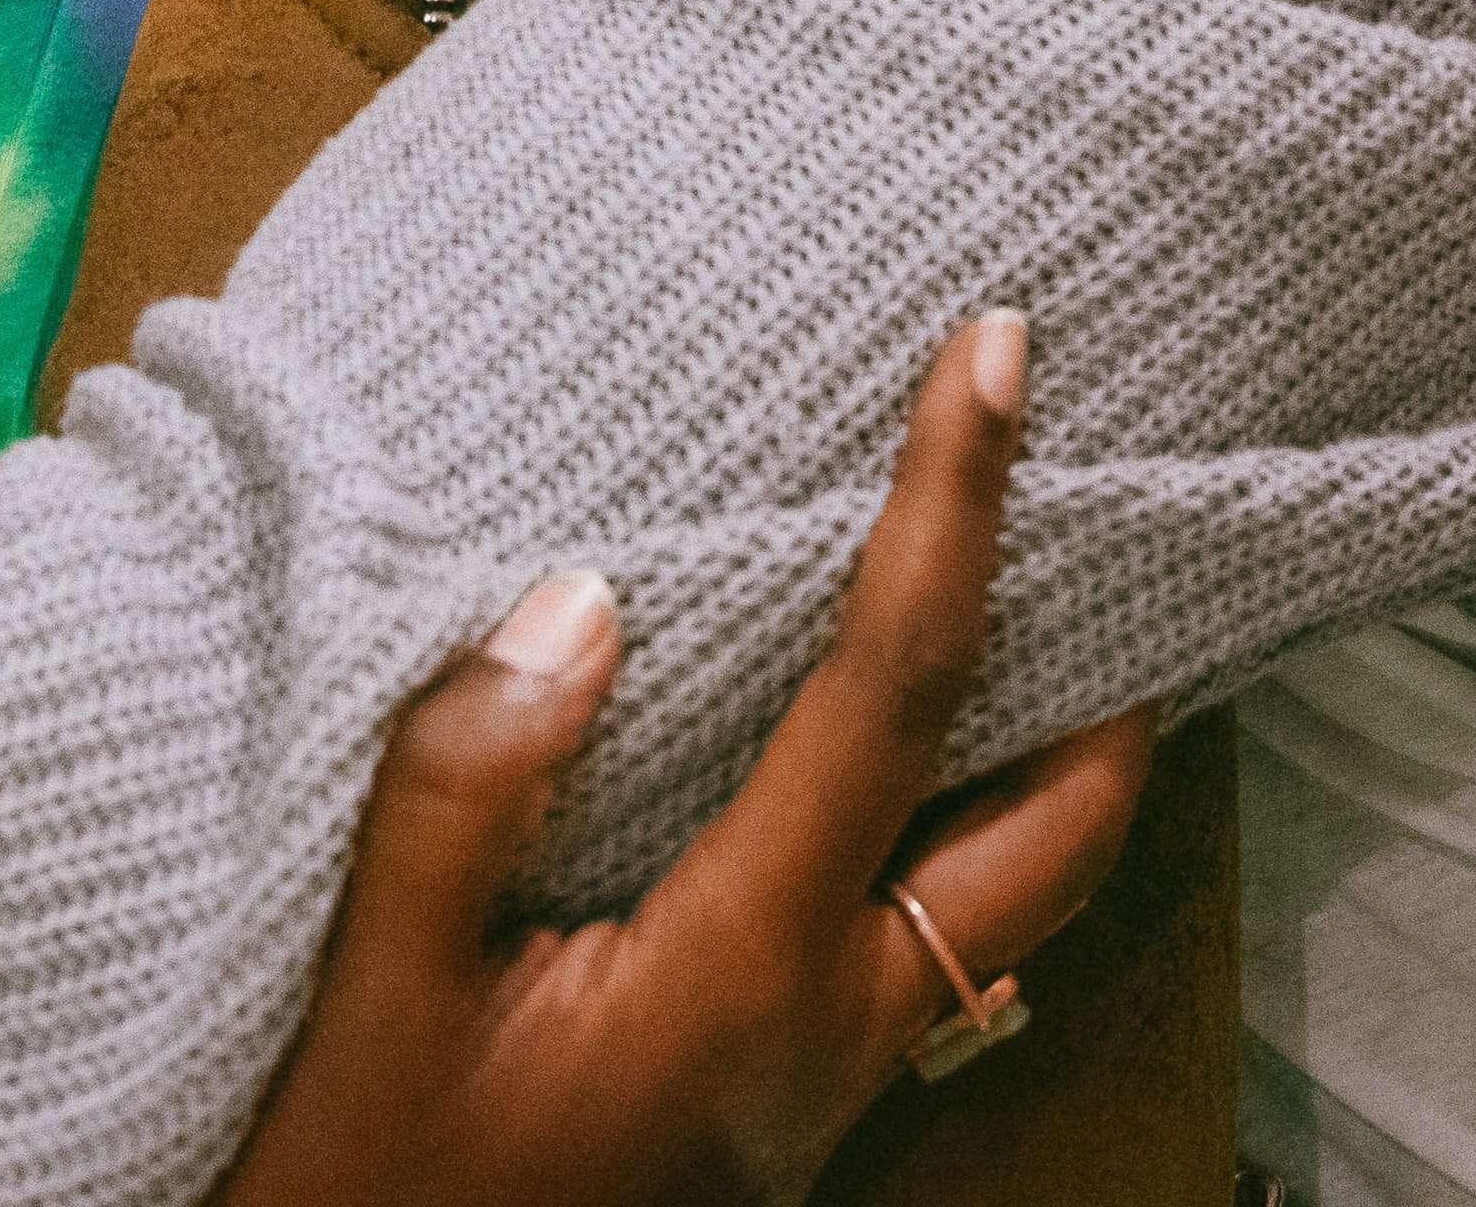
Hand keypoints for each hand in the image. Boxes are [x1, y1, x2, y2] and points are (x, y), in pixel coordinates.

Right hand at [210, 317, 1150, 1206]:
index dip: (958, 508)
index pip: (897, 695)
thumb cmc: (357, 1187)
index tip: (996, 352)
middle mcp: (835, 1033)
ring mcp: (828, 1086)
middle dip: (1118, 665)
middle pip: (1062, 832)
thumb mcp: (366, 986)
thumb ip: (470, 782)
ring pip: (1016, 901)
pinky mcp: (790, 1106)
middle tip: (1115, 496)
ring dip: (1055, 754)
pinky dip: (961, 823)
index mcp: (746, 974)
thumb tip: (589, 598)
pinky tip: (894, 755)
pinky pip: (934, 940)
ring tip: (1041, 601)